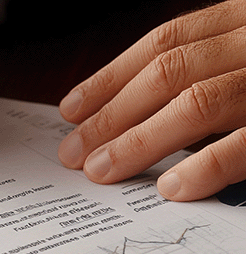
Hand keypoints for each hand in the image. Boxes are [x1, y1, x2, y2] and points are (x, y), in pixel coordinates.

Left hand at [57, 0, 245, 200]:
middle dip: (112, 115)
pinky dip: (205, 165)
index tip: (71, 108)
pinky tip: (170, 187)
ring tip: (102, 170)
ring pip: (197, 102)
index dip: (110, 77)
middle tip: (74, 151)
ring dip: (140, 141)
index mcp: (239, 22)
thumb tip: (132, 118)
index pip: (164, 43)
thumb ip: (202, 77)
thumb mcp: (243, 60)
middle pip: (168, 72)